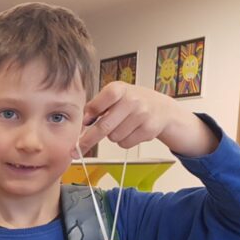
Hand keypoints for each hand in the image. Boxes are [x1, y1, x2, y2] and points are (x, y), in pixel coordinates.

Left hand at [76, 82, 217, 157]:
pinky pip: (125, 144)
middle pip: (103, 127)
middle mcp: (132, 100)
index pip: (97, 105)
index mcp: (118, 89)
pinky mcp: (148, 129)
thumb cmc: (132, 103)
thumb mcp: (115, 96)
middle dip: (88, 141)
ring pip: (114, 138)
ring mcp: (142, 115)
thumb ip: (97, 106)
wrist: (162, 109)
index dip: (88, 117)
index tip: (82, 124)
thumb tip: (82, 122)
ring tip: (122, 126)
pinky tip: (132, 130)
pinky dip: (124, 141)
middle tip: (76, 150)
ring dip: (113, 136)